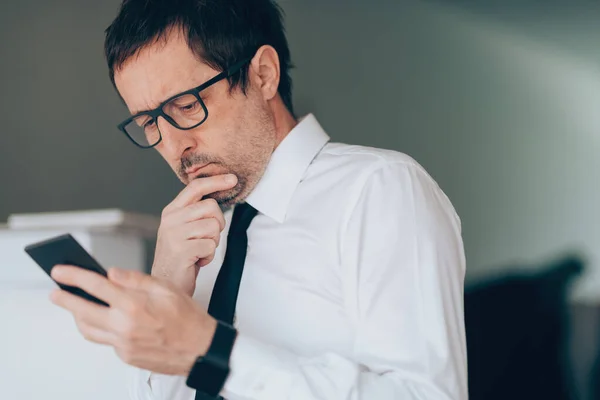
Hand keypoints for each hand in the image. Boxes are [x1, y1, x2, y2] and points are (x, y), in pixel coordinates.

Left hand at [50, 265, 216, 375]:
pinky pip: (106, 341)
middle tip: (55, 292)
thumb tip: (112, 272)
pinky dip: (102, 329)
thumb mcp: (166, 288)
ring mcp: (124, 344)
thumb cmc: (189, 318)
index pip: (95, 286)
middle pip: (83, 310)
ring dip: (78, 317)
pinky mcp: (126, 356)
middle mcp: (125, 326)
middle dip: (65, 299)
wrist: (201, 348)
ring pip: (89, 330)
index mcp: (134, 304)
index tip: (60, 271)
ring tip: (75, 307)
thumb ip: (136, 279)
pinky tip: (107, 321)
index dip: (74, 276)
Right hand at [153, 174, 237, 295]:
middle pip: (211, 207)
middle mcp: (171, 219)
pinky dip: (209, 255)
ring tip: (198, 250)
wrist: (167, 283)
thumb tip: (218, 194)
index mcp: (172, 210)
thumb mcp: (184, 228)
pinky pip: (211, 245)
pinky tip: (197, 260)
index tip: (233, 179)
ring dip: (212, 242)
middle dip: (218, 224)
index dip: (216, 181)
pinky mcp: (181, 250)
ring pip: (213, 226)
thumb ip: (196, 211)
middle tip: (206, 238)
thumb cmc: (181, 255)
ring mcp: (174, 234)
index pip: (195, 187)